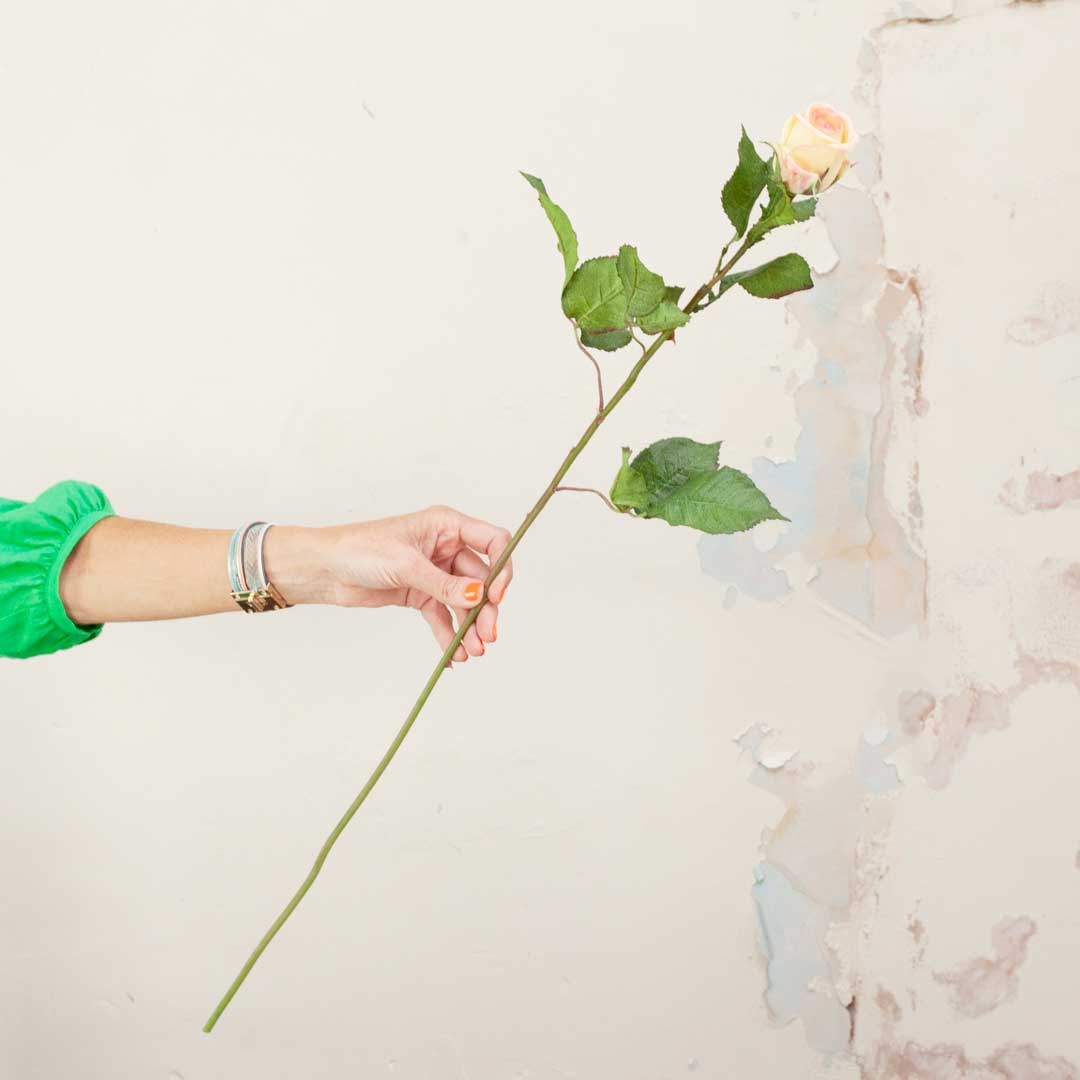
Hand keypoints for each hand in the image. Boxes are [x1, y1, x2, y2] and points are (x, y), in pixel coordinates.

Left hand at [268, 506, 512, 663]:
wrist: (325, 570)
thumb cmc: (359, 549)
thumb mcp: (406, 565)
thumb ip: (444, 584)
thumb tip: (479, 597)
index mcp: (446, 525)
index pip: (492, 541)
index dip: (501, 568)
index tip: (496, 596)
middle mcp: (445, 547)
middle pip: (481, 578)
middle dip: (485, 608)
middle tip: (488, 636)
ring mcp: (434, 571)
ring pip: (464, 601)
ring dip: (470, 626)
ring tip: (473, 651)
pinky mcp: (420, 593)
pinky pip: (443, 615)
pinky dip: (449, 634)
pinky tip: (454, 656)